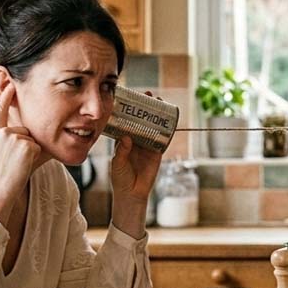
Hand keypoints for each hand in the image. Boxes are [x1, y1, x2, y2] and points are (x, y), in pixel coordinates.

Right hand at [0, 82, 39, 223]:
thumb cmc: (0, 174)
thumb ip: (9, 138)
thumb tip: (27, 131)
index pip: (0, 110)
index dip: (5, 97)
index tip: (10, 84)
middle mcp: (1, 132)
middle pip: (24, 130)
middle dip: (24, 144)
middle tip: (12, 161)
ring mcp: (13, 136)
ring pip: (31, 138)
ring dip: (29, 151)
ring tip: (16, 164)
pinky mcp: (25, 144)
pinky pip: (37, 146)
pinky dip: (34, 156)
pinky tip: (22, 164)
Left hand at [110, 91, 163, 238]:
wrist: (132, 193)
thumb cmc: (120, 178)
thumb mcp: (117, 163)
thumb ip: (121, 150)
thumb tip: (126, 138)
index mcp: (124, 139)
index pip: (127, 120)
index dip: (130, 109)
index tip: (131, 97)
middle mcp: (137, 139)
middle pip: (142, 119)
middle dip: (146, 107)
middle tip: (148, 95)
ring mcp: (148, 145)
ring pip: (154, 126)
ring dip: (157, 114)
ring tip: (159, 102)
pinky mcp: (158, 152)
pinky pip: (164, 138)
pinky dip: (167, 129)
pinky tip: (169, 119)